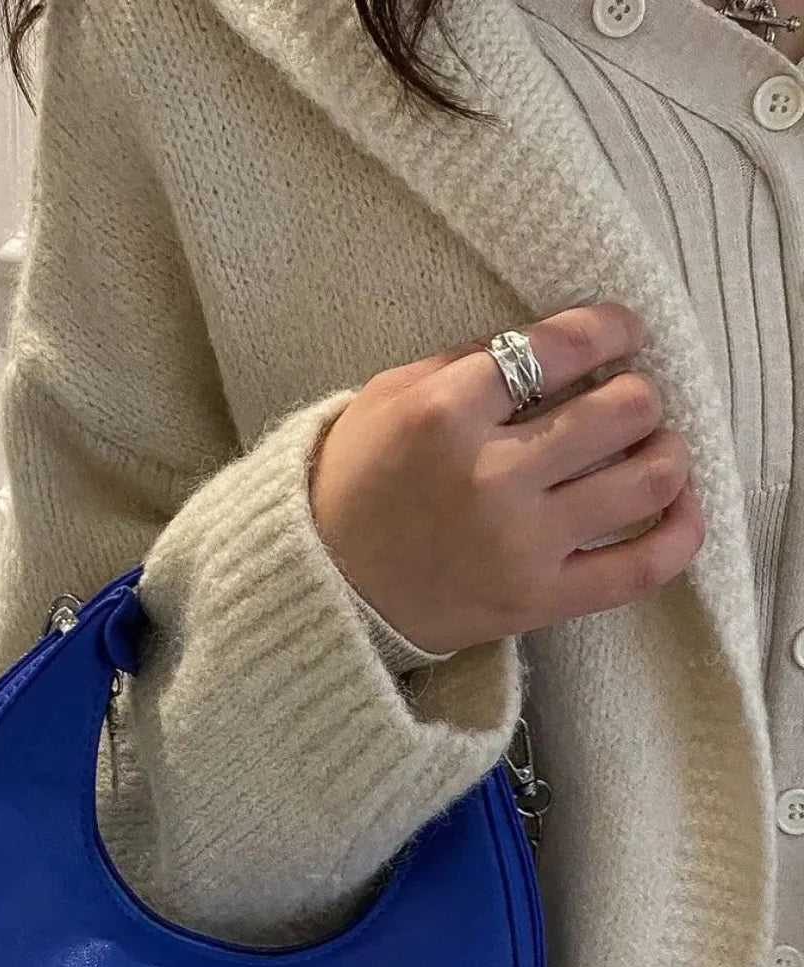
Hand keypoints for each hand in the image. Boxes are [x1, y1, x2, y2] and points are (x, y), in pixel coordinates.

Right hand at [307, 302, 701, 655]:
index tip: (623, 332)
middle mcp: (491, 475)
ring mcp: (521, 543)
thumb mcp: (388, 396)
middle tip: (620, 402)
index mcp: (447, 412)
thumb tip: (560, 344)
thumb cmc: (352, 484)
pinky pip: (643, 565)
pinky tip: (682, 505)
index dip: (612, 328)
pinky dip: (682, 530)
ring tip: (647, 449)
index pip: (563, 347)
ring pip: (649, 477)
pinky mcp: (538, 600)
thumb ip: (468, 362)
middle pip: (623, 408)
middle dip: (635, 393)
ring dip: (665, 451)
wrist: (321, 590)